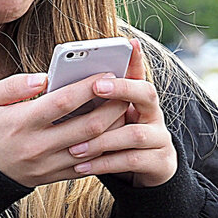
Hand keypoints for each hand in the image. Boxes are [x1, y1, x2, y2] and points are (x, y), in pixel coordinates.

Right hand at [0, 71, 129, 187]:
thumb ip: (11, 86)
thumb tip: (42, 78)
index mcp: (19, 123)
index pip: (62, 102)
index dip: (87, 87)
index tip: (106, 72)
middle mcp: (36, 147)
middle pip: (86, 127)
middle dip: (111, 108)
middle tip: (125, 90)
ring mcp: (46, 165)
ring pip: (92, 149)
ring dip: (113, 130)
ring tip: (124, 110)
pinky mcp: (51, 177)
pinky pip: (85, 166)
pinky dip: (103, 150)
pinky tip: (111, 134)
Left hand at [66, 38, 177, 187]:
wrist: (146, 173)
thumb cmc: (115, 140)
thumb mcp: (107, 118)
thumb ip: (95, 101)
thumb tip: (57, 83)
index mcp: (140, 99)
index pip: (139, 73)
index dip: (134, 59)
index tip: (126, 44)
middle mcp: (154, 114)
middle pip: (147, 94)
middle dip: (121, 89)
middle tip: (96, 87)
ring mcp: (160, 139)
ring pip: (135, 133)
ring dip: (103, 138)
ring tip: (74, 146)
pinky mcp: (160, 163)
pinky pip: (132, 160)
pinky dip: (104, 163)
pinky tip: (80, 166)